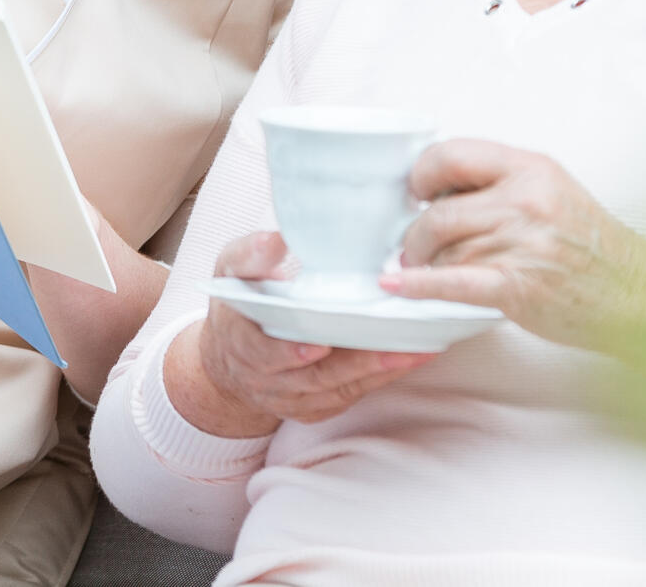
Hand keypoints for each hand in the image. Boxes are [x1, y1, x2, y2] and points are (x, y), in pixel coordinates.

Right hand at [176, 232, 431, 434]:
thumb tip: (277, 238)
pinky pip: (349, 396)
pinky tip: (409, 360)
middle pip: (314, 377)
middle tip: (395, 346)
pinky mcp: (314, 407)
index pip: (264, 353)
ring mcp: (292, 398)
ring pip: (338, 390)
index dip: (290, 351)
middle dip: (356, 363)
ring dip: (378, 372)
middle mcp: (266, 380)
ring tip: (416, 350)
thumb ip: (251, 255)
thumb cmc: (239, 303)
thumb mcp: (231, 270)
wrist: (230, 357)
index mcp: (242, 343)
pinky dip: (379, 379)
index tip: (318, 344)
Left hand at [385, 138, 645, 352]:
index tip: (418, 192)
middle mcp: (523, 200)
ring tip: (422, 270)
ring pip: (442, 249)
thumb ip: (502, 183)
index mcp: (529, 168)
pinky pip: (452, 282)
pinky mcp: (515, 286)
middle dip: (415, 232)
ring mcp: (519, 243)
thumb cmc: (594, 247)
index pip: (452, 154)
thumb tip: (441, 190)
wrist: (638, 293)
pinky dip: (418, 286)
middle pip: (438, 211)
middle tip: (414, 244)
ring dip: (423, 264)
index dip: (422, 174)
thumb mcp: (552, 190)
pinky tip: (397, 285)